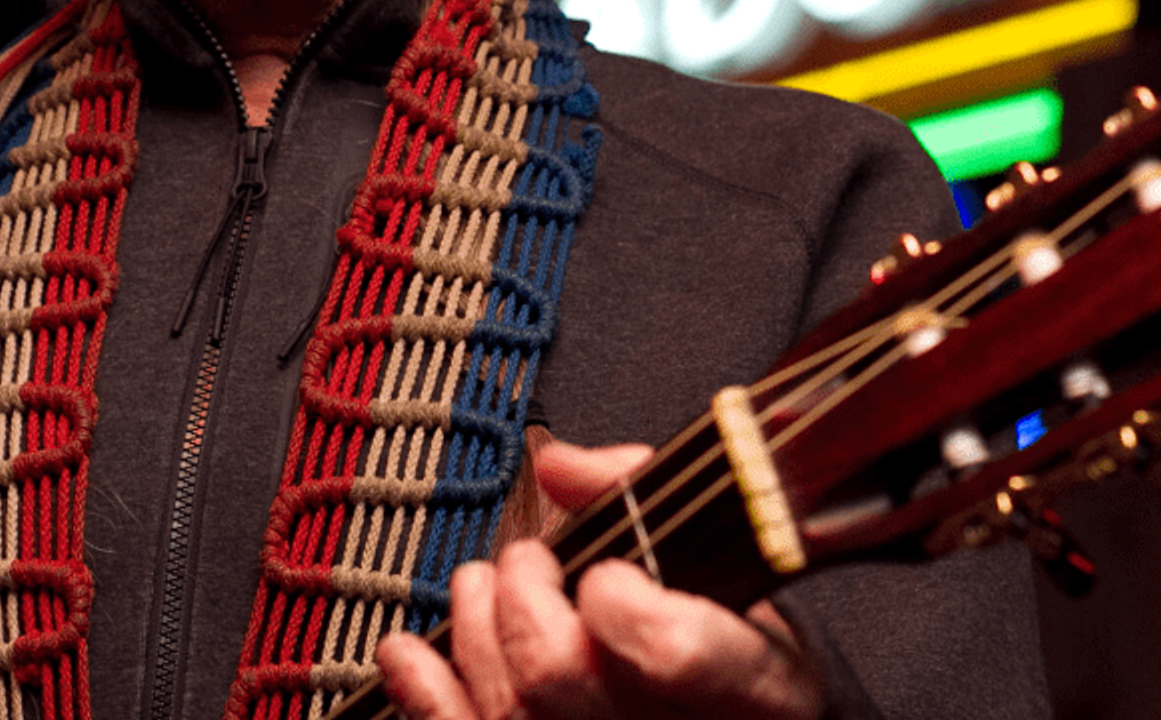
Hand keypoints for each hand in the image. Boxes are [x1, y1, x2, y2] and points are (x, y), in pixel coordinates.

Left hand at [375, 441, 824, 719]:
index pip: (672, 650)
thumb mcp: (725, 564)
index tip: (609, 572)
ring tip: (490, 590)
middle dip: (524, 590)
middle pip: (557, 667)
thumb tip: (558, 464)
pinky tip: (412, 654)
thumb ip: (640, 491)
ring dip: (474, 623)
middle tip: (532, 562)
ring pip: (506, 701)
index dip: (621, 598)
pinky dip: (422, 687)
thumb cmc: (730, 651)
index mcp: (748, 688)